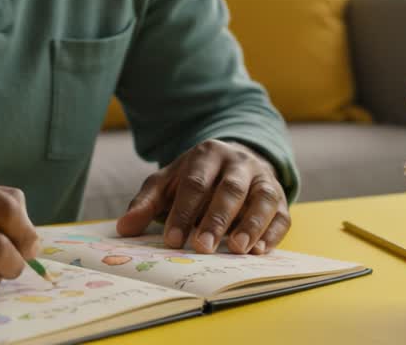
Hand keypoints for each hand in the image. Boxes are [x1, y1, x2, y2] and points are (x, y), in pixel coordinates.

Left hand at [115, 139, 289, 255]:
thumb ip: (146, 203)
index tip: (173, 239)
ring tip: (238, 249)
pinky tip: (260, 250)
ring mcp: (263, 178)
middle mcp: (239, 163)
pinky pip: (281, 214)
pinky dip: (272, 233)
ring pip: (262, 198)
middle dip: (216, 219)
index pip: (195, 183)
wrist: (236, 159)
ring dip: (252, 225)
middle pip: (230, 189)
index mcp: (208, 154)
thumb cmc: (197, 177)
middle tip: (202, 247)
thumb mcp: (168, 182)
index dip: (183, 212)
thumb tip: (124, 228)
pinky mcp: (280, 197)